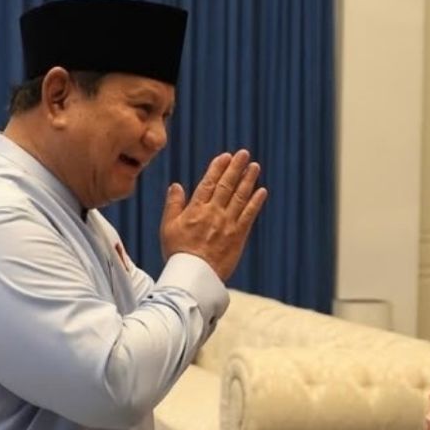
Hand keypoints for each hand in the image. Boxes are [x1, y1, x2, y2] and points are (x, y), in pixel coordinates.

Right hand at [160, 150, 267, 279]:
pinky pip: (249, 215)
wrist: (194, 276)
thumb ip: (173, 205)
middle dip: (236, 168)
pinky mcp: (238, 236)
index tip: (226, 156)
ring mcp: (227, 224)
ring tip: (254, 167)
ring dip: (248, 180)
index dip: (218, 168)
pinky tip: (262, 191)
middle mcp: (213, 213)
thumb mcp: (167, 228)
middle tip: (244, 154)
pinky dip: (255, 202)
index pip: (208, 183)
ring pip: (240, 197)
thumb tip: (176, 186)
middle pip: (226, 185)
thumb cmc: (178, 253)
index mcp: (195, 210)